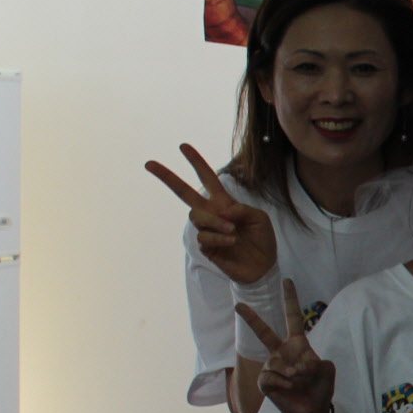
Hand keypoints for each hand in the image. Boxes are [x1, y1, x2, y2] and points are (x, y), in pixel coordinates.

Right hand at [147, 144, 277, 285]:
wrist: (262, 266)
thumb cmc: (262, 239)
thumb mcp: (259, 218)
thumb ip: (242, 210)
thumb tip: (221, 210)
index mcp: (223, 202)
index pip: (207, 179)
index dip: (197, 163)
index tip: (183, 146)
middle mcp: (211, 213)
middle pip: (183, 192)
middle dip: (167, 177)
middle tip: (149, 163)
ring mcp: (206, 229)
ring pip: (196, 217)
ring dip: (215, 222)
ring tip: (233, 231)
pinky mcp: (205, 246)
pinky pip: (204, 236)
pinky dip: (219, 237)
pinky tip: (232, 241)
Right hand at [236, 281, 335, 412]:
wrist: (310, 410)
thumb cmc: (319, 388)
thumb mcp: (327, 371)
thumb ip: (318, 362)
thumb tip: (296, 366)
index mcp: (298, 344)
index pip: (294, 318)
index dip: (291, 300)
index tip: (287, 280)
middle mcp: (281, 352)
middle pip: (264, 332)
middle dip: (251, 319)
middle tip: (238, 305)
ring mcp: (271, 366)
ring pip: (277, 364)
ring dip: (293, 375)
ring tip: (299, 382)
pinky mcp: (265, 381)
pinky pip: (271, 378)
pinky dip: (283, 384)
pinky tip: (289, 388)